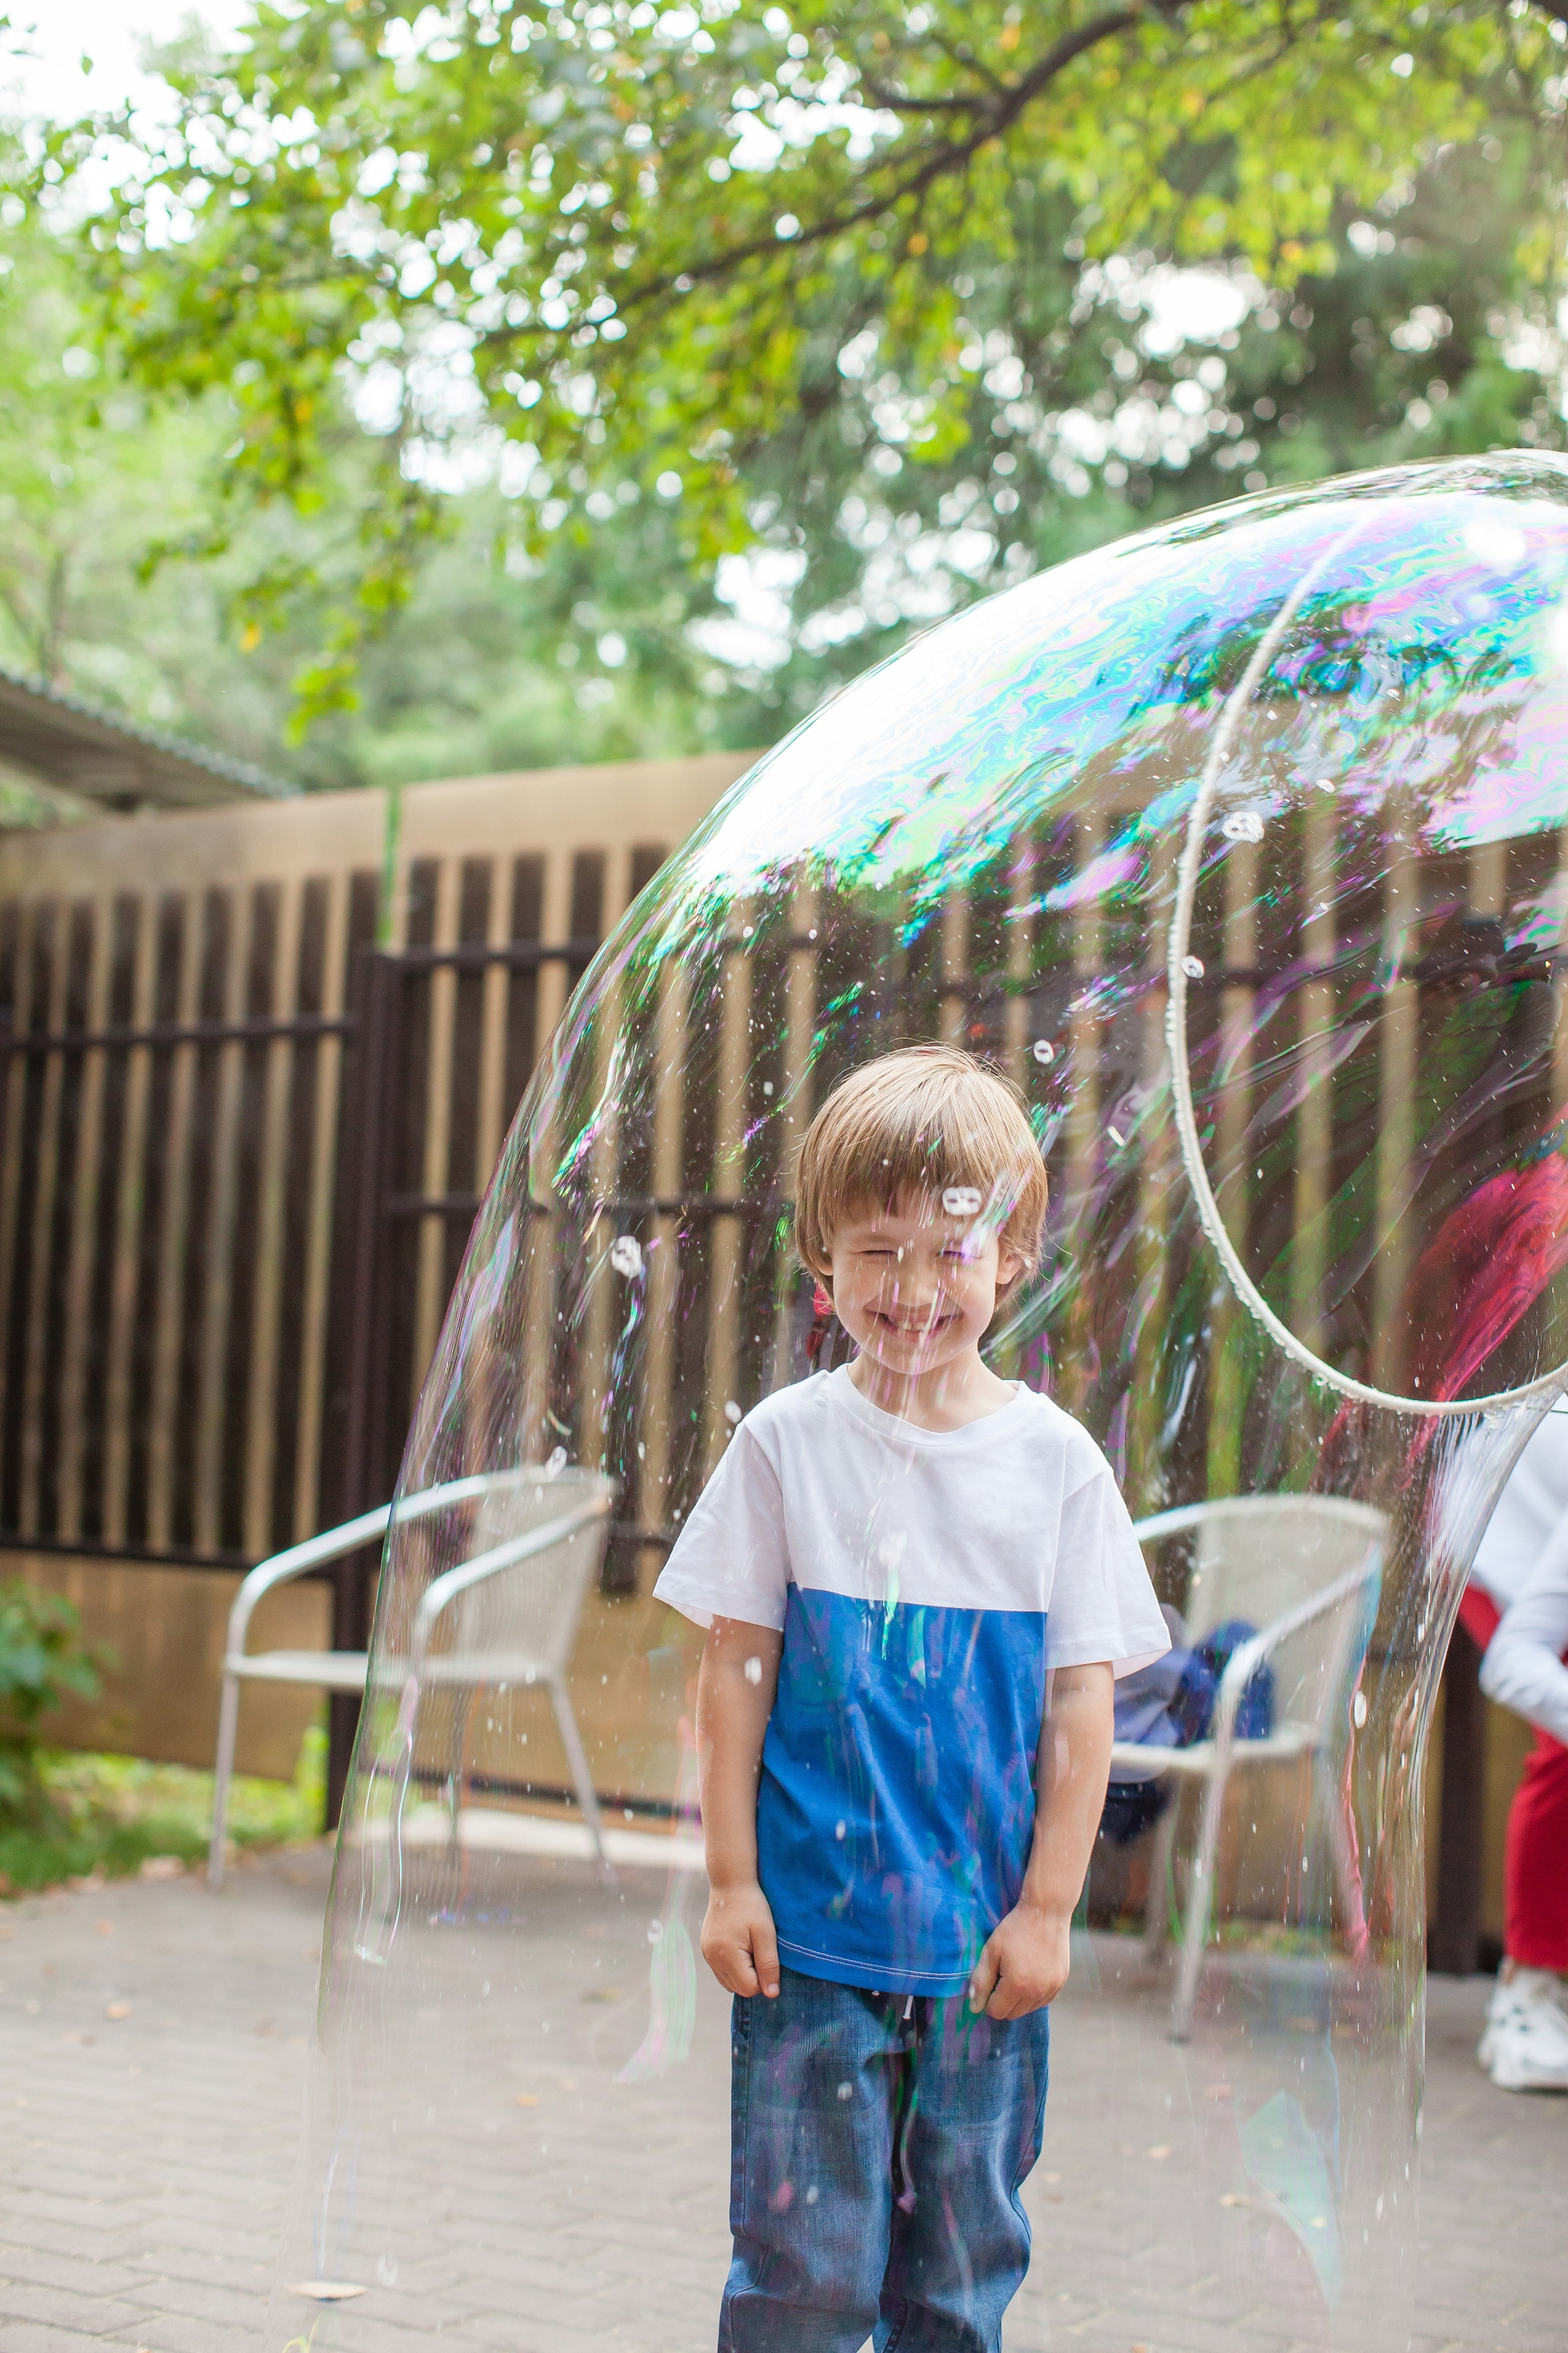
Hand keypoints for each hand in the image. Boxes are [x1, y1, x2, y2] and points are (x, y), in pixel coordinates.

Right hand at [700, 1878, 780, 1997]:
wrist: (730, 1883)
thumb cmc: (751, 1905)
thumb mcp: (766, 1933)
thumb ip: (769, 1964)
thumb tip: (772, 1994)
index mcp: (726, 1954)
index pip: (748, 1988)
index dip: (763, 1979)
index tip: (767, 1956)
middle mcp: (712, 1958)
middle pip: (738, 1988)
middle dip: (753, 1976)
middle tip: (759, 1949)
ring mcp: (706, 1954)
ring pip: (729, 1982)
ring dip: (743, 1973)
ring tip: (750, 1947)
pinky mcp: (706, 1950)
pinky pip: (722, 1971)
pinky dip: (734, 1967)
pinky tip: (741, 1947)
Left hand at [968, 1900, 1070, 2018]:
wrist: (1047, 1912)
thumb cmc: (1015, 1928)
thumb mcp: (992, 1950)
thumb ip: (981, 1980)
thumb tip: (974, 2007)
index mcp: (1017, 1985)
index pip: (997, 2012)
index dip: (988, 2000)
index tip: (990, 1981)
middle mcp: (1037, 1992)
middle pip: (1013, 2014)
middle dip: (1003, 2001)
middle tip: (1002, 1975)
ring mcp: (1052, 1988)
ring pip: (1028, 2009)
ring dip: (1019, 1999)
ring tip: (1017, 1972)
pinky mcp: (1061, 1982)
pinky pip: (1043, 2000)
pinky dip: (1034, 1994)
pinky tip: (1031, 1973)